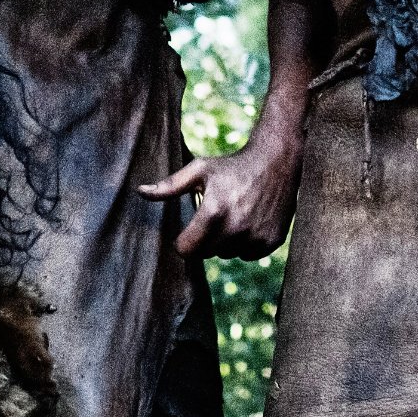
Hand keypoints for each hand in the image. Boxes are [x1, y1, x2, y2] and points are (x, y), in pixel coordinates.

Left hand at [140, 129, 300, 258]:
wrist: (277, 161)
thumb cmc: (232, 165)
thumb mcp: (199, 170)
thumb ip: (169, 186)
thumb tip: (140, 192)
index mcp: (213, 213)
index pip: (186, 250)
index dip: (183, 242)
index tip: (187, 232)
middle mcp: (235, 229)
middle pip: (206, 254)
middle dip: (205, 240)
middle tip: (214, 216)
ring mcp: (256, 237)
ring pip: (228, 255)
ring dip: (226, 242)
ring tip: (235, 215)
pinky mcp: (272, 242)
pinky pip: (249, 255)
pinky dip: (246, 243)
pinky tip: (250, 220)